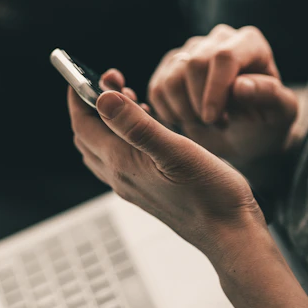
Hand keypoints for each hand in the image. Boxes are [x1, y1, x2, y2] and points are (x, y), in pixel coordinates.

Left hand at [68, 82, 265, 262]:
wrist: (229, 233)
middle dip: (90, 105)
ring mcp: (133, 186)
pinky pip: (122, 159)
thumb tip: (104, 98)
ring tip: (129, 98)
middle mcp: (121, 177)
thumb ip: (137, 125)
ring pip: (103, 148)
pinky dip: (124, 136)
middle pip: (88, 136)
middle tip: (111, 81)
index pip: (83, 125)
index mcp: (122, 163)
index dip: (78, 96)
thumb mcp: (176, 150)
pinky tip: (149, 126)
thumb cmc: (210, 194)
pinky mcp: (148, 191)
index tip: (80, 73)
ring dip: (107, 121)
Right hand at [147, 24, 298, 170]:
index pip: (224, 57)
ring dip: (184, 111)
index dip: (215, 90)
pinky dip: (168, 113)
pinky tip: (188, 120)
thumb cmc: (267, 121)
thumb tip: (240, 86)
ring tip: (205, 123)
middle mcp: (219, 38)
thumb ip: (268, 96)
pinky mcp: (170, 66)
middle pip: (193, 64)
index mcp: (250, 43)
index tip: (213, 119)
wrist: (247, 133)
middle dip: (199, 103)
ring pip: (171, 77)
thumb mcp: (280, 114)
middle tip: (216, 125)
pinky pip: (157, 89)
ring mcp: (191, 49)